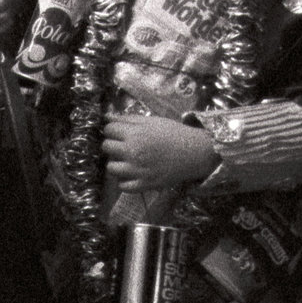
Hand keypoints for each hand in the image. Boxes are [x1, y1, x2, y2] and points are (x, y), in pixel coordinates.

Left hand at [101, 115, 217, 192]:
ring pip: (111, 168)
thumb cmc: (173, 134)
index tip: (120, 133)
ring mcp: (138, 170)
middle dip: (113, 145)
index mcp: (135, 134)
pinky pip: (122, 186)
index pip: (108, 130)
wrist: (195, 152)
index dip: (113, 130)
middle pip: (106, 147)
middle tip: (125, 146)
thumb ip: (128, 119)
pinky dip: (124, 181)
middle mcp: (133, 152)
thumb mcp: (152, 121)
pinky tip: (132, 174)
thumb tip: (106, 116)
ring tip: (128, 161)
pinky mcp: (144, 184)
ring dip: (116, 163)